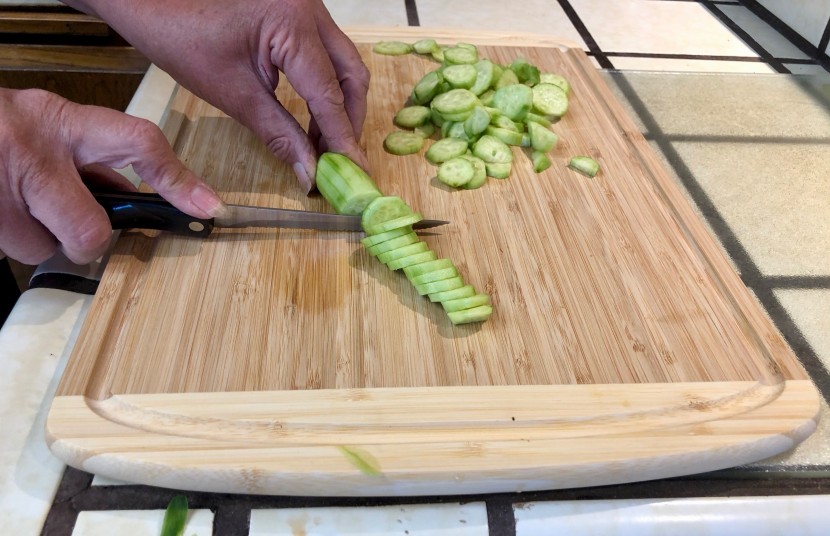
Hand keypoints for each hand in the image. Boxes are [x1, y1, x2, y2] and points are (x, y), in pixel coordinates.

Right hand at [0, 88, 224, 264]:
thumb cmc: (2, 130)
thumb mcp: (52, 130)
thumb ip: (94, 160)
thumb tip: (138, 198)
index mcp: (63, 120)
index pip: (138, 142)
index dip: (178, 179)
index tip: (207, 206)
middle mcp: (32, 148)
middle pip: (88, 230)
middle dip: (82, 239)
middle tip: (65, 223)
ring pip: (39, 249)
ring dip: (33, 239)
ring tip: (14, 207)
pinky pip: (5, 251)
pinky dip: (5, 239)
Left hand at [69, 0, 370, 192]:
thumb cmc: (178, 33)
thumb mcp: (231, 91)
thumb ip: (278, 132)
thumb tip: (309, 170)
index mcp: (293, 23)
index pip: (329, 93)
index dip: (343, 138)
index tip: (356, 172)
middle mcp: (309, 8)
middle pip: (350, 75)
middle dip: (348, 121)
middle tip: (339, 162)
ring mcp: (305, 6)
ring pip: (342, 63)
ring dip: (338, 106)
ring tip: (323, 146)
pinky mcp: (296, 11)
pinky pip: (325, 53)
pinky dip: (324, 87)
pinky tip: (311, 117)